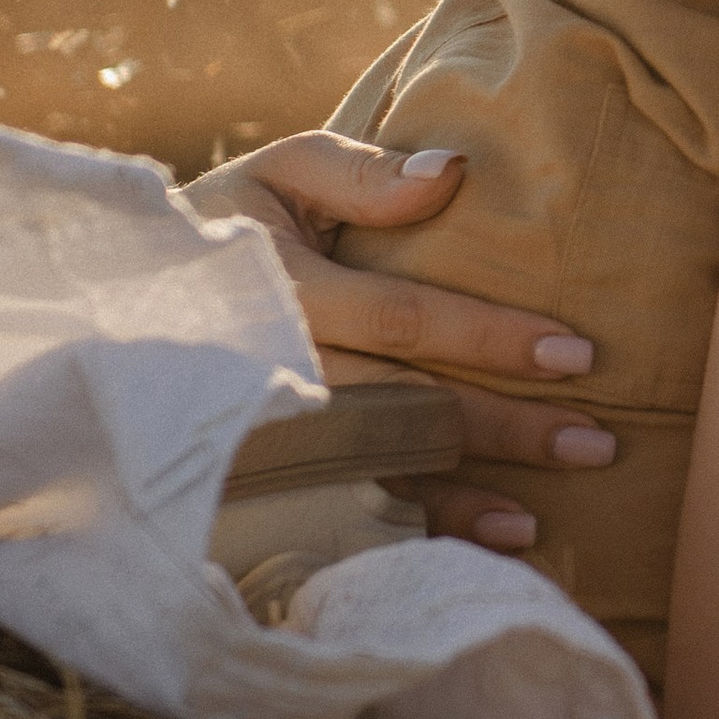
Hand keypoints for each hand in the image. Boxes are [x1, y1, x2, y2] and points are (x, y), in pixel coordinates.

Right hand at [180, 132, 611, 550]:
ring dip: (462, 500)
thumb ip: (360, 173)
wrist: (120, 302)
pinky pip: (341, 513)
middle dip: (504, 430)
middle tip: (598, 442)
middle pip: (404, 407)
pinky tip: (480, 545)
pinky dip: (413, 534)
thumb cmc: (228, 222)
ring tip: (542, 519)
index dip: (489, 339)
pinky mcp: (256, 475)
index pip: (403, 319)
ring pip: (375, 472)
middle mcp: (270, 370)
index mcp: (280, 288)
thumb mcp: (278, 173)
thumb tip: (453, 173)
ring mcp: (260, 433)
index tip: (577, 354)